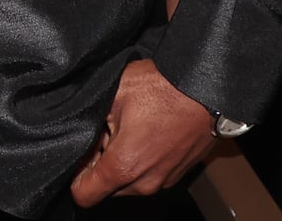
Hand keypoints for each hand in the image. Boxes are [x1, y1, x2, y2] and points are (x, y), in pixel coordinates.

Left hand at [69, 60, 216, 205]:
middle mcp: (145, 181)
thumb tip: (77, 131)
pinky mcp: (177, 174)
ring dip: (123, 163)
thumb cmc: (163, 88)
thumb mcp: (114, 94)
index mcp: (124, 165)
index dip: (76, 175)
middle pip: (107, 189)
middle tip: (107, 133)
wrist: (205, 89)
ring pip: (128, 183)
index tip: (81, 154)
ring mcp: (164, 180)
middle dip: (101, 165)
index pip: (85, 194)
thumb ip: (90, 120)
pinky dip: (142, 161)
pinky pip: (149, 176)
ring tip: (129, 129)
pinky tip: (146, 133)